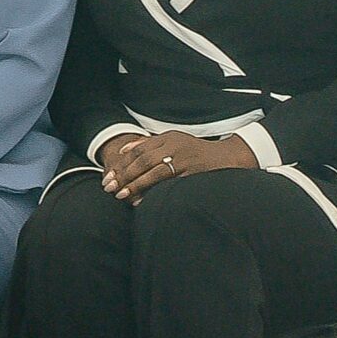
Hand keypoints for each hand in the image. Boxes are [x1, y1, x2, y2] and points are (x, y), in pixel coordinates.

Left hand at [102, 130, 256, 202]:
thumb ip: (148, 144)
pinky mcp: (192, 173)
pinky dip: (154, 191)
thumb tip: (122, 150)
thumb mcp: (173, 142)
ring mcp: (184, 159)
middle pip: (142, 159)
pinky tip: (143, 200)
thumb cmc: (196, 152)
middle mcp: (174, 145)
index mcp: (168, 137)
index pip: (138, 149)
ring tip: (122, 194)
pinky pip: (168, 183)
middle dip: (124, 174)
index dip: (122, 162)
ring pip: (153, 171)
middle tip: (110, 186)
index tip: (109, 175)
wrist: (227, 158)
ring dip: (135, 184)